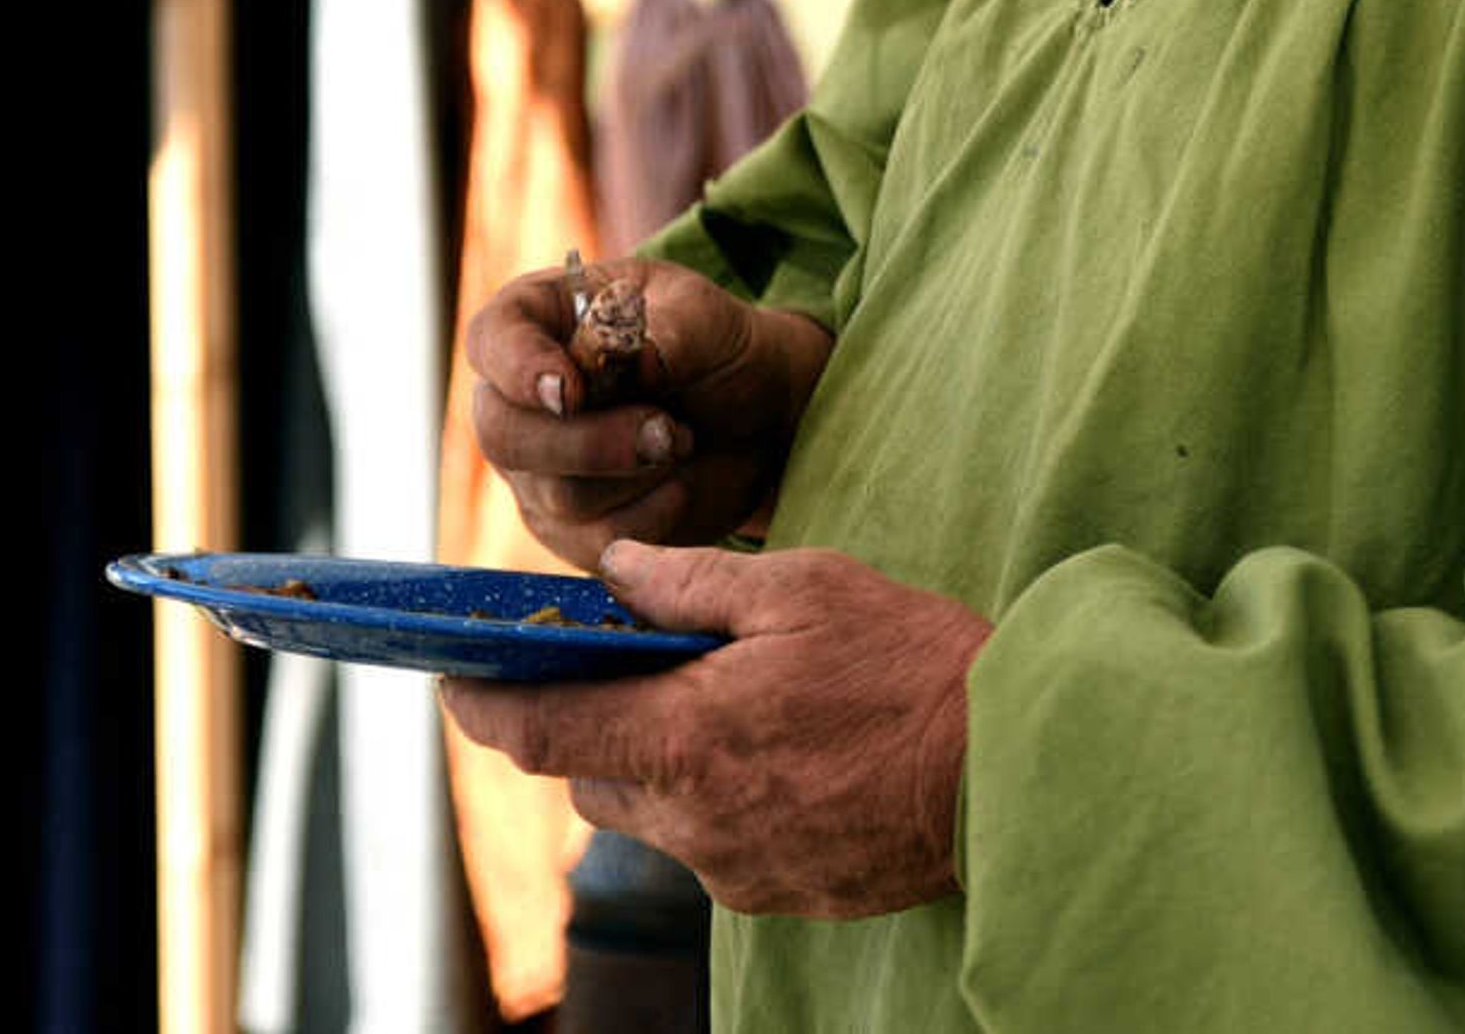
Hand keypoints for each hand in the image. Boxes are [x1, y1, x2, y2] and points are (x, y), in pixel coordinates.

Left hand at [443, 541, 987, 917]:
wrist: (1011, 768)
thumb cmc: (912, 664)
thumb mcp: (804, 588)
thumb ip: (695, 582)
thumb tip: (615, 571)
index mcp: (687, 737)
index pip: (541, 735)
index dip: (483, 708)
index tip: (452, 678)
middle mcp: (695, 819)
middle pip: (590, 779)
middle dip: (583, 724)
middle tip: (604, 667)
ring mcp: (736, 867)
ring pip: (650, 814)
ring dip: (652, 760)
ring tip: (707, 702)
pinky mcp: (778, 892)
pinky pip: (710, 844)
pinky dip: (712, 795)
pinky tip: (770, 750)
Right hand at [465, 259, 832, 566]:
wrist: (754, 419)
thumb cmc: (714, 348)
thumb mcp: (706, 317)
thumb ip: (668, 330)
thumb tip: (629, 357)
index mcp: (536, 321)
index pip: (492, 340)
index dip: (518, 367)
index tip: (568, 389)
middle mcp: (517, 398)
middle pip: (505, 434)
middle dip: (588, 442)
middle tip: (664, 431)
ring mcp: (535, 469)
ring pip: (556, 494)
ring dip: (636, 474)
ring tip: (682, 439)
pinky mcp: (567, 529)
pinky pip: (591, 543)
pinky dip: (650, 519)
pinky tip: (679, 485)